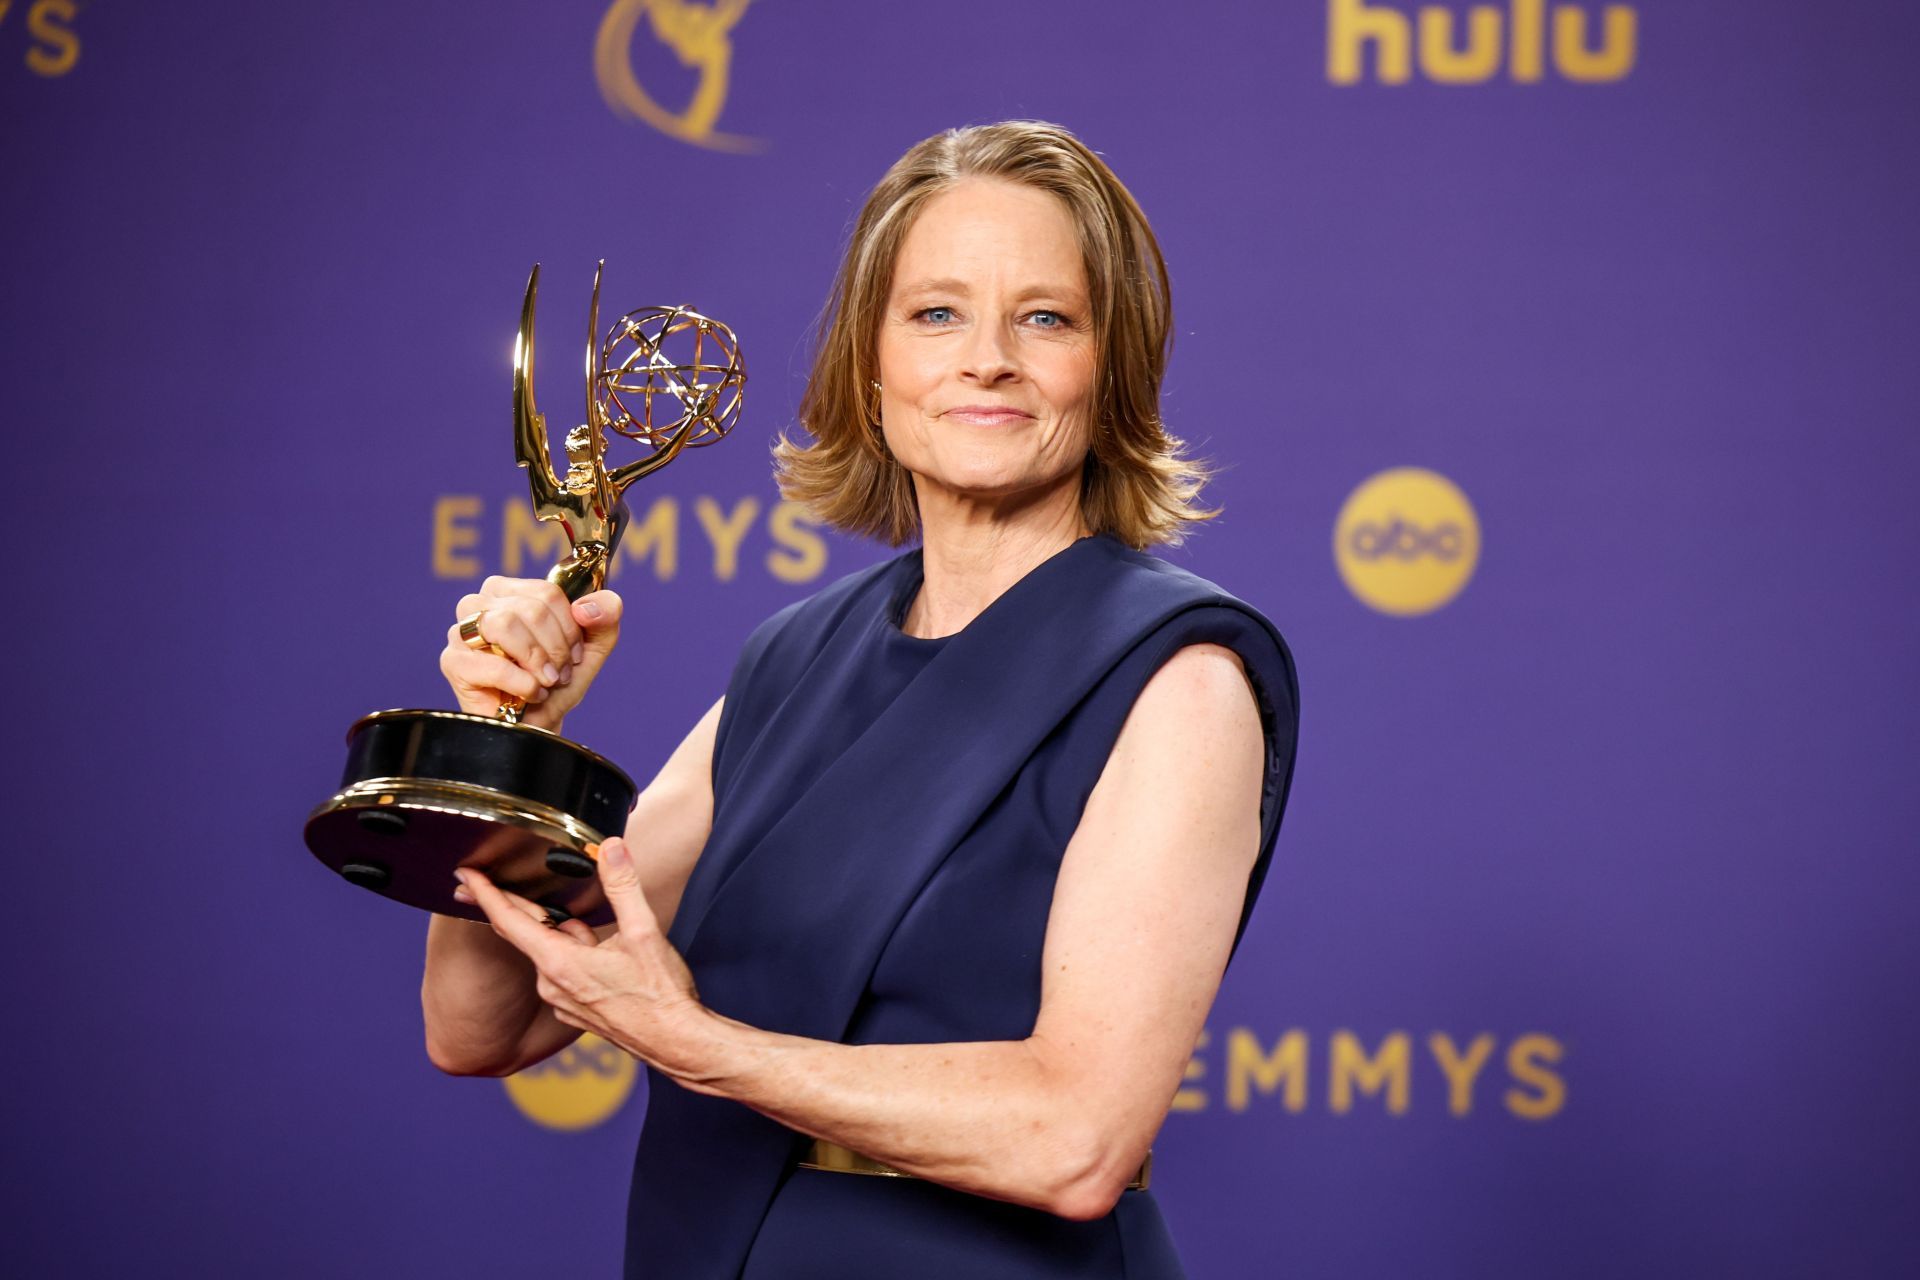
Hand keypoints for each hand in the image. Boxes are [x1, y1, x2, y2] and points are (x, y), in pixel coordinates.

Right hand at [439, 577, 621, 729]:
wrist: (536, 726)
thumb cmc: (555, 683)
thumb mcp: (592, 648)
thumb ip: (605, 616)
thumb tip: (587, 607)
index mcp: (511, 591)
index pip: (547, 592)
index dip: (570, 628)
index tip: (575, 654)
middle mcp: (480, 604)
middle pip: (530, 608)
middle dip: (555, 647)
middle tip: (559, 674)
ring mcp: (461, 632)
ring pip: (505, 623)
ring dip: (537, 660)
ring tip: (545, 681)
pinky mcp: (453, 662)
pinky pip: (492, 663)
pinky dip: (522, 683)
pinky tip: (529, 694)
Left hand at [453, 838, 711, 1079]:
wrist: (676, 1043)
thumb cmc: (661, 995)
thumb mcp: (644, 932)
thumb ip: (623, 886)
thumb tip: (610, 848)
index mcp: (560, 963)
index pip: (509, 921)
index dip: (485, 893)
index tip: (464, 874)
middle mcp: (552, 985)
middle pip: (525, 934)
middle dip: (513, 905)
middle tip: (492, 878)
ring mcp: (563, 1001)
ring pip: (550, 952)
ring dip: (560, 932)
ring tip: (589, 919)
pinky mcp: (576, 1011)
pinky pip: (563, 972)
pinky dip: (572, 953)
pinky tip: (600, 952)